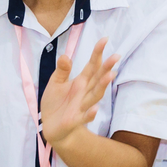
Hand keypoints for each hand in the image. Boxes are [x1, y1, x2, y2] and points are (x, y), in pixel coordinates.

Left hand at [38, 37, 116, 153]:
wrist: (51, 126)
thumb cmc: (56, 103)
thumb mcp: (56, 83)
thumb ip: (62, 70)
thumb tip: (65, 55)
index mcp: (81, 82)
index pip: (92, 66)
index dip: (98, 53)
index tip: (105, 39)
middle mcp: (85, 92)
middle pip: (98, 78)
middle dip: (107, 68)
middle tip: (116, 56)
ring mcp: (82, 106)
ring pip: (95, 95)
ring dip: (103, 86)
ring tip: (110, 75)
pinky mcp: (75, 119)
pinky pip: (84, 117)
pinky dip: (90, 113)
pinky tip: (95, 108)